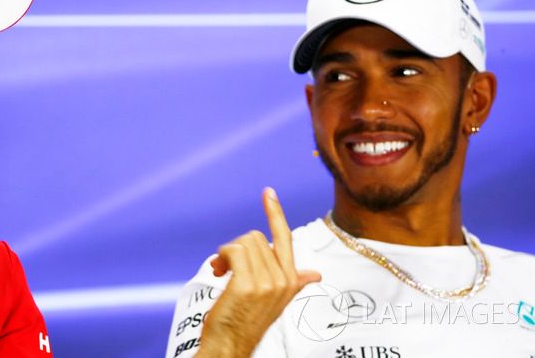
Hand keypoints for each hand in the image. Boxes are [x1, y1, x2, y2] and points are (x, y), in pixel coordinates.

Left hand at [195, 188, 320, 357]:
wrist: (229, 346)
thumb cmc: (246, 322)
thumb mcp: (275, 300)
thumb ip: (294, 282)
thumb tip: (315, 275)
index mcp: (291, 280)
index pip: (285, 238)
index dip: (275, 213)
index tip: (268, 192)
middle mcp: (283, 280)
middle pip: (257, 238)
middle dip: (236, 249)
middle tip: (225, 269)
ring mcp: (267, 282)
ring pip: (244, 243)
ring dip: (226, 255)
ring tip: (222, 273)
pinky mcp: (248, 284)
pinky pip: (233, 250)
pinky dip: (221, 257)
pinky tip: (219, 273)